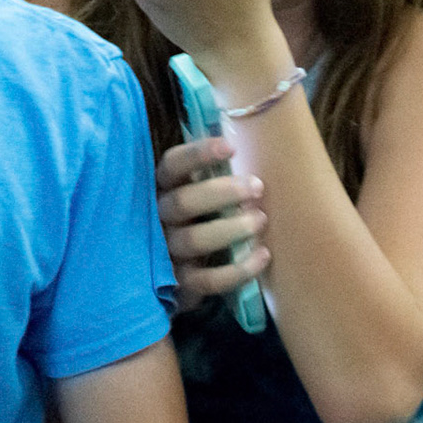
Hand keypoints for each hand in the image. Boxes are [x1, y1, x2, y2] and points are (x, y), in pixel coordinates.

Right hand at [156, 136, 269, 311]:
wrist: (174, 278)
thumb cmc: (195, 221)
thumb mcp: (194, 194)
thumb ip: (210, 175)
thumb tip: (244, 138)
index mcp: (161, 190)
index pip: (171, 166)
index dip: (197, 155)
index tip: (231, 147)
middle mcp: (158, 220)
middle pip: (183, 202)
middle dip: (222, 192)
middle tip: (258, 186)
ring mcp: (168, 254)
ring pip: (194, 240)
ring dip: (231, 229)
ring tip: (261, 220)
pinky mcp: (181, 285)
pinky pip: (208, 280)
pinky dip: (238, 270)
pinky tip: (263, 256)